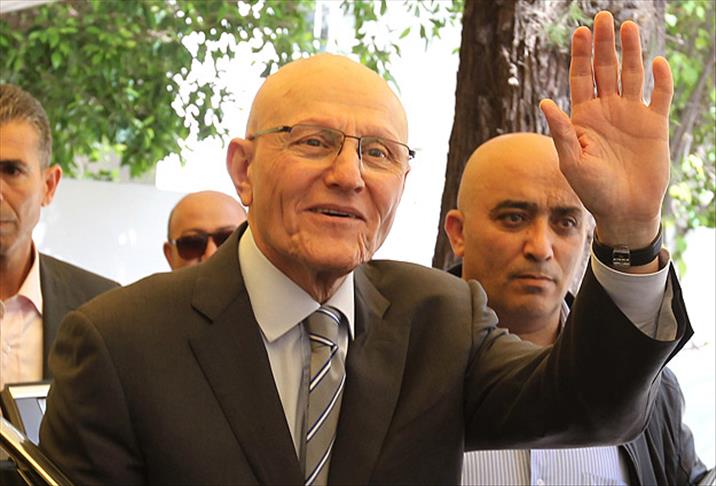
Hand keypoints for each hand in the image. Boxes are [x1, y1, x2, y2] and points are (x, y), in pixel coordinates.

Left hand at [540, 11, 672, 249]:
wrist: (625, 210)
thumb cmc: (593, 190)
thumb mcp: (572, 162)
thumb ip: (561, 132)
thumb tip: (544, 102)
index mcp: (583, 117)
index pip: (580, 78)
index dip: (580, 55)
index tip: (580, 31)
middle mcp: (607, 111)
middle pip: (605, 70)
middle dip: (603, 44)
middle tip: (603, 17)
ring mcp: (632, 115)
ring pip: (632, 75)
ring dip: (631, 52)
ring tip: (628, 27)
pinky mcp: (655, 124)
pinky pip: (660, 95)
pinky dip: (661, 79)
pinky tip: (657, 62)